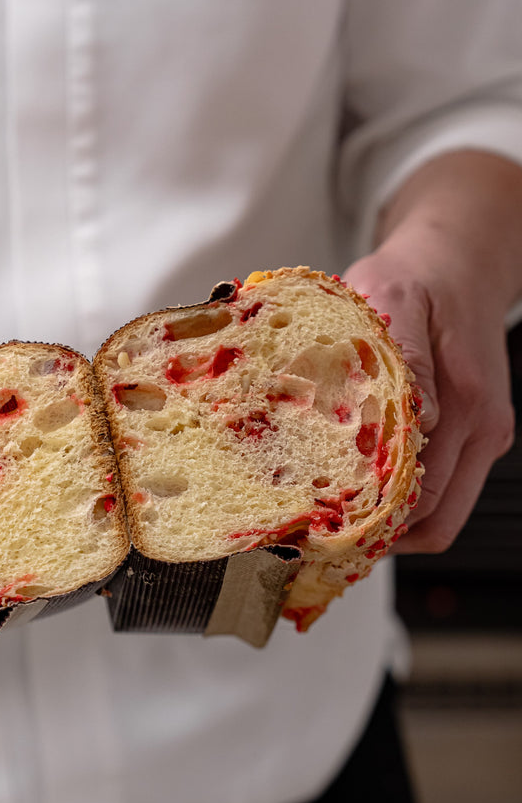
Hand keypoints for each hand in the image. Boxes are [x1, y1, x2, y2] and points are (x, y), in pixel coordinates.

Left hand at [346, 242, 514, 553]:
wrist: (458, 259)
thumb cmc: (418, 276)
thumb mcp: (395, 296)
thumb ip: (405, 354)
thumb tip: (418, 417)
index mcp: (467, 405)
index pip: (428, 501)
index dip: (378, 528)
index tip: (327, 536)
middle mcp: (482, 429)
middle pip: (436, 521)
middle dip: (381, 537)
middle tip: (321, 542)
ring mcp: (480, 435)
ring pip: (440, 512)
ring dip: (394, 522)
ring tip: (335, 523)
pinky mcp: (470, 432)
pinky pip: (440, 486)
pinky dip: (403, 498)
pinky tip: (359, 490)